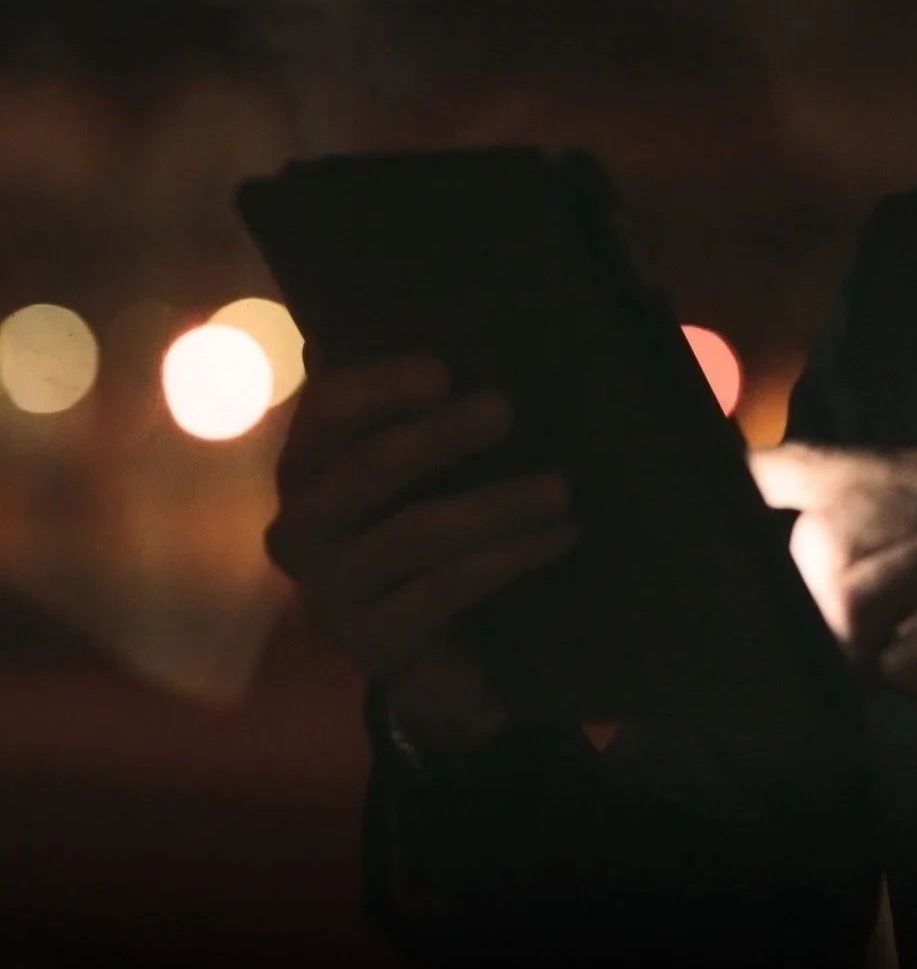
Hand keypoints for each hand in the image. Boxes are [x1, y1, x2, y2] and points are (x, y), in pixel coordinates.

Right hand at [264, 356, 576, 750]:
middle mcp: (300, 527)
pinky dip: (509, 557)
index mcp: (310, 466)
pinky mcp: (372, 646)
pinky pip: (442, 591)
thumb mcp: (447, 467)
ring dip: (496, 504)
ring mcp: (329, 592)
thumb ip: (440, 401)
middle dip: (438, 436)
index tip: (448, 370)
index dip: (381, 387)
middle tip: (509, 409)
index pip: (325, 411)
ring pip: (414, 534)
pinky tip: (563, 536)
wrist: (457, 658)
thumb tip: (484, 310)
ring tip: (564, 487)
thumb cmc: (450, 535)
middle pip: (364, 469)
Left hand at [749, 445, 916, 752]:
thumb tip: (789, 554)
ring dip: (877, 658)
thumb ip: (883, 550)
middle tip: (890, 650)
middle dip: (831, 616)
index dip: (766, 476)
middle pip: (819, 543)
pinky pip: (906, 661)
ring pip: (850, 602)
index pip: (831, 465)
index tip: (726, 479)